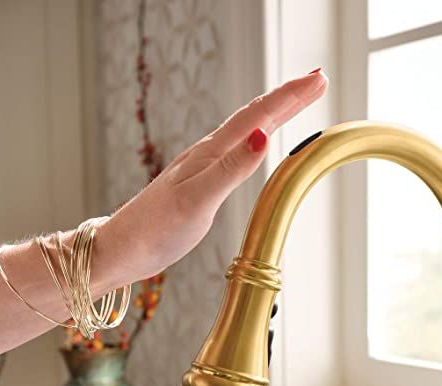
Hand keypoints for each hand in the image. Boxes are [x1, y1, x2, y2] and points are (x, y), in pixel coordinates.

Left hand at [98, 70, 327, 287]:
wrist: (123, 249)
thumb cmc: (155, 229)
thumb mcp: (197, 201)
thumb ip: (231, 170)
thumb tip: (264, 137)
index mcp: (210, 154)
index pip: (257, 116)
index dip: (289, 97)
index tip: (318, 81)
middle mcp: (208, 154)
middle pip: (254, 117)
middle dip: (288, 98)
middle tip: (318, 81)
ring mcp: (203, 168)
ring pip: (246, 131)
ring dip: (274, 113)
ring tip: (297, 101)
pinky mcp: (200, 184)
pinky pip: (236, 150)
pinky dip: (257, 137)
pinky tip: (258, 141)